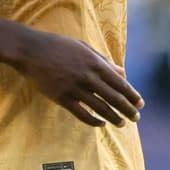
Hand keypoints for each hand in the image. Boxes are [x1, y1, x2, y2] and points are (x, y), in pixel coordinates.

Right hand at [14, 31, 143, 126]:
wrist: (29, 50)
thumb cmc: (57, 46)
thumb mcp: (83, 47)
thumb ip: (104, 60)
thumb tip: (122, 72)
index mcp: (95, 63)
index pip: (120, 83)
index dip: (132, 95)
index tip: (140, 104)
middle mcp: (88, 76)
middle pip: (115, 98)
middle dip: (128, 110)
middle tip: (136, 118)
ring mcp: (75, 88)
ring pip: (101, 108)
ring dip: (114, 118)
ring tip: (122, 123)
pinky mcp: (62, 98)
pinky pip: (82, 114)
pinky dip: (94, 121)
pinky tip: (100, 123)